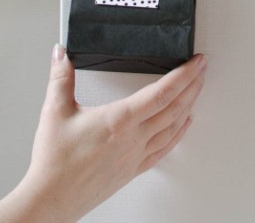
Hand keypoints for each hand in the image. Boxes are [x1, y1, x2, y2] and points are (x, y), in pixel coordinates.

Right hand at [0, 47, 206, 221]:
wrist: (51, 200)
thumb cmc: (54, 162)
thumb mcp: (55, 111)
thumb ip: (61, 77)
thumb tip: (61, 53)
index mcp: (120, 120)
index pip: (163, 92)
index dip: (184, 74)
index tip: (197, 61)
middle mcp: (134, 138)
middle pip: (175, 107)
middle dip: (193, 85)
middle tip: (203, 68)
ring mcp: (135, 156)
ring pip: (173, 127)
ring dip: (189, 106)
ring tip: (197, 90)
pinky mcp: (132, 169)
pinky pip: (164, 148)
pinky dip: (179, 133)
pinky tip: (184, 125)